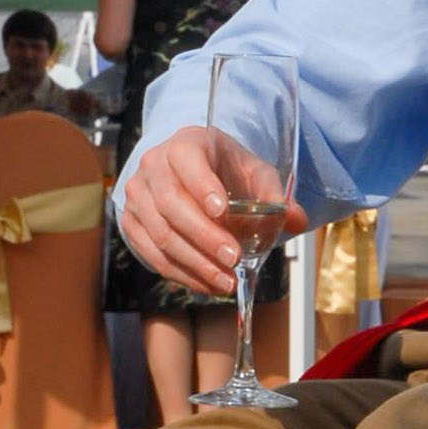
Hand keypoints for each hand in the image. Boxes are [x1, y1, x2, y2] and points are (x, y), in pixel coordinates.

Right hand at [120, 127, 306, 295]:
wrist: (190, 173)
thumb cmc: (226, 172)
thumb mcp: (255, 173)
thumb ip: (275, 195)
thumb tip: (296, 219)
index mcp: (186, 144)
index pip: (187, 160)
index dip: (201, 186)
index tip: (222, 211)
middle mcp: (153, 165)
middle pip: (171, 204)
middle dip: (204, 236)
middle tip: (234, 259)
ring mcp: (137, 195)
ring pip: (160, 234)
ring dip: (195, 262)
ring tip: (226, 280)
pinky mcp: (131, 222)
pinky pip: (152, 254)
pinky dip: (181, 273)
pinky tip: (208, 284)